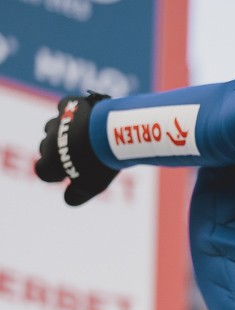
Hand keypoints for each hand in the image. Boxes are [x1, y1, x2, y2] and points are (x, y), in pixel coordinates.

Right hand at [35, 91, 119, 205]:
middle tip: (79, 157)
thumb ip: (77, 196)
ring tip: (84, 138)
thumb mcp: (91, 186)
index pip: (42, 171)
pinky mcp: (70, 105)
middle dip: (58, 153)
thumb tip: (68, 199)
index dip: (54, 175)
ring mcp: (58, 121)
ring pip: (53, 127)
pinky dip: (72, 114)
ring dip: (64, 133)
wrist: (111, 132)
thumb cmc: (100, 162)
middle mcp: (49, 140)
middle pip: (46, 148)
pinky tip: (85, 119)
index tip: (66, 176)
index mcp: (50, 161)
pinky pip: (65, 108)